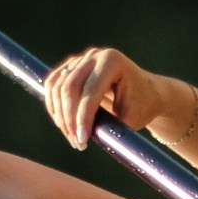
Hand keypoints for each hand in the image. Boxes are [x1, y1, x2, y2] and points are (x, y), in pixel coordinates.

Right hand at [44, 45, 173, 151]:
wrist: (145, 92)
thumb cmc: (141, 105)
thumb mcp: (131, 119)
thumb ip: (109, 127)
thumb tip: (83, 136)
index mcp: (113, 61)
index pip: (91, 91)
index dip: (83, 117)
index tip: (82, 140)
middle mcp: (94, 55)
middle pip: (69, 87)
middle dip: (69, 119)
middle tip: (77, 143)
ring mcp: (81, 58)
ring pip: (57, 87)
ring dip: (59, 115)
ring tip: (72, 137)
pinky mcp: (71, 66)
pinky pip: (52, 84)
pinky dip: (54, 105)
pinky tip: (62, 123)